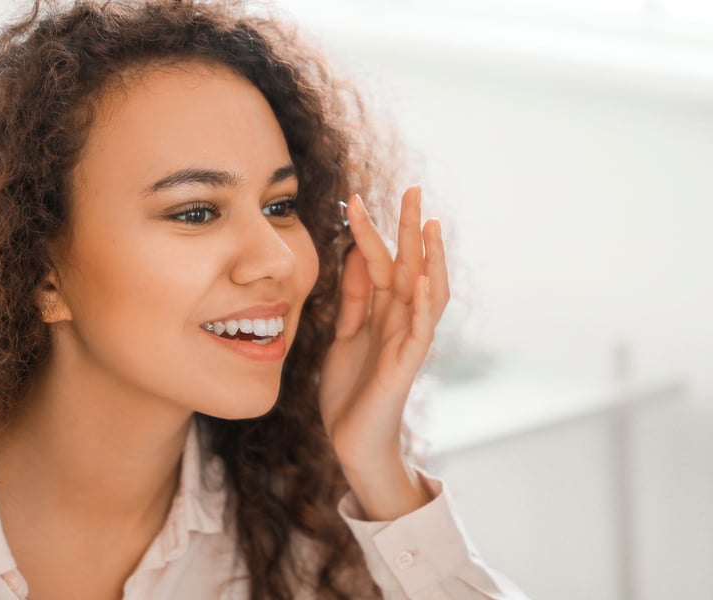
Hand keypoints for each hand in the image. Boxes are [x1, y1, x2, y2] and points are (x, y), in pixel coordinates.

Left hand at [319, 186, 449, 518]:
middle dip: (410, 228)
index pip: (380, 261)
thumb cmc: (351, 390)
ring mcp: (406, 341)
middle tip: (413, 188)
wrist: (352, 441)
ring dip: (430, 258)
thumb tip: (355, 253)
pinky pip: (420, 331)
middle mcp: (400, 320)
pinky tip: (423, 279)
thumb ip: (354, 297)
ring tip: (430, 224)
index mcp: (382, 311)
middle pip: (410, 265)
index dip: (368, 231)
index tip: (353, 198)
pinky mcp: (405, 365)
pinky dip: (424, 305)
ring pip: (427, 291)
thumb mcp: (346, 333)